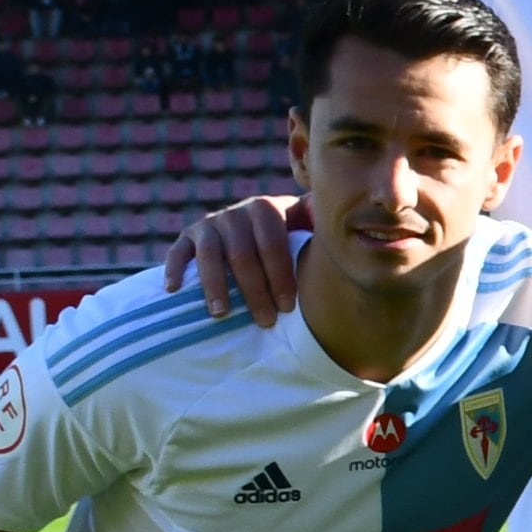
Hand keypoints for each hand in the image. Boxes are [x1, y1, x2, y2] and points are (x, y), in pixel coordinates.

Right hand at [162, 190, 306, 322]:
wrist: (250, 224)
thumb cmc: (288, 237)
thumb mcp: (303, 226)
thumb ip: (319, 226)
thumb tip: (357, 229)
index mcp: (266, 209)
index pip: (273, 245)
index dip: (281, 276)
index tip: (289, 307)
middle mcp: (235, 213)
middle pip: (243, 255)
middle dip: (255, 291)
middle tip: (265, 322)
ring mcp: (209, 224)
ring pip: (209, 256)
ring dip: (215, 286)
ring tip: (221, 314)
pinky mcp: (187, 237)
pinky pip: (177, 253)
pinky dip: (174, 270)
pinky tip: (174, 290)